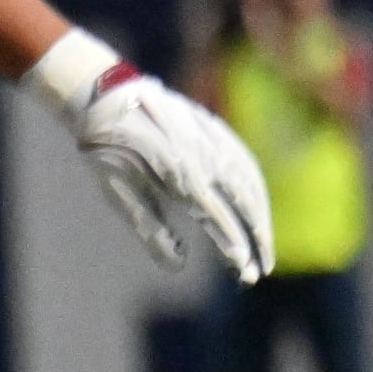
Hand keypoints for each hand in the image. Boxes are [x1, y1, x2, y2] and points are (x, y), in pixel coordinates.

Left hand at [69, 68, 273, 283]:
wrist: (109, 98)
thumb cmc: (109, 153)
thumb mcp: (120, 194)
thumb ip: (150, 228)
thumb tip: (176, 264)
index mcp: (180, 176)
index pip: (219, 218)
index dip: (236, 246)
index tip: (247, 273)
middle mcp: (204, 158)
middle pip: (245, 203)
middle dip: (258, 237)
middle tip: (262, 269)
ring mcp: (214, 142)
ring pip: (251, 183)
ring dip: (262, 216)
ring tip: (263, 244)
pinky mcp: (216, 130)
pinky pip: (246, 162)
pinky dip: (257, 189)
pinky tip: (257, 207)